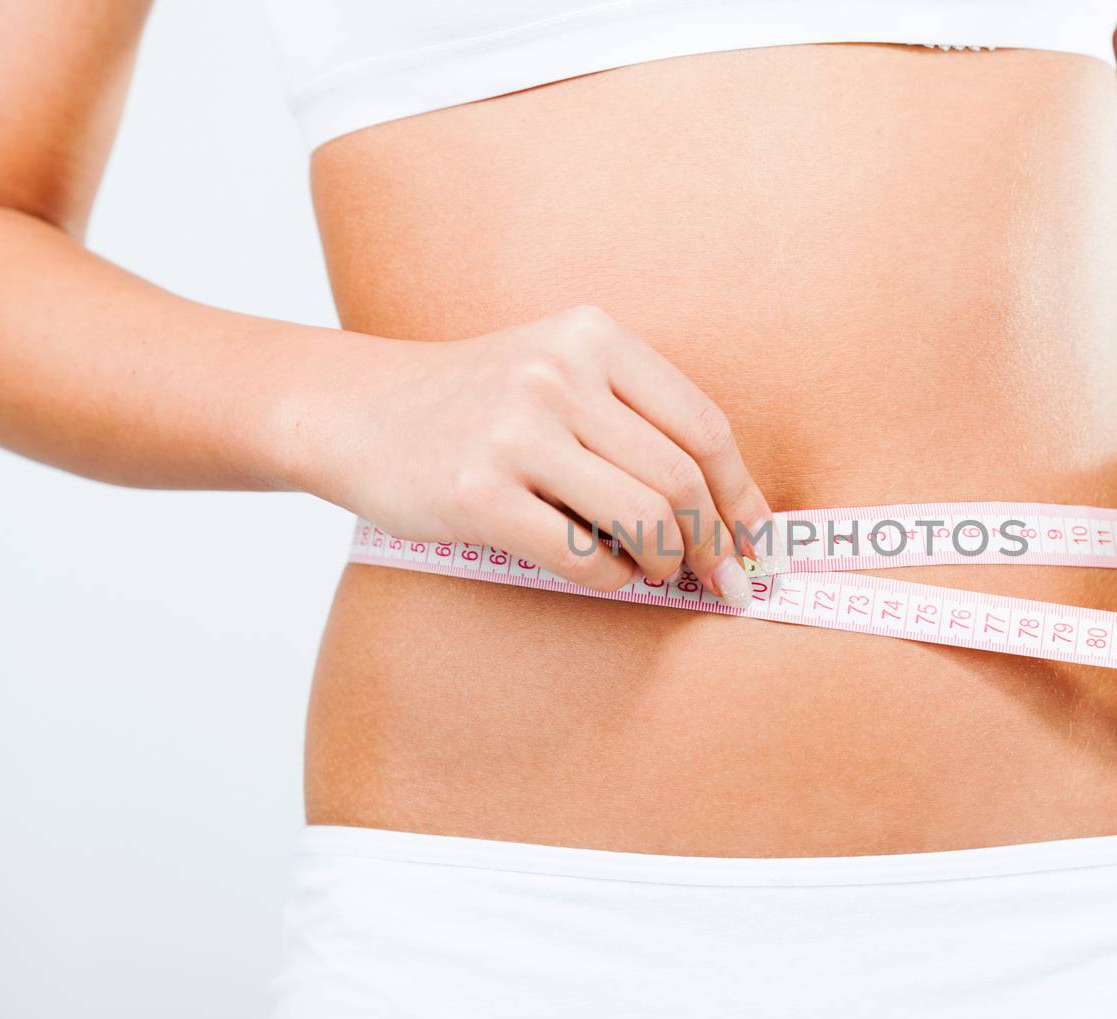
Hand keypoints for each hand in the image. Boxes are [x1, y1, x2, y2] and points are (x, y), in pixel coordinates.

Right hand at [305, 305, 772, 603]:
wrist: (356, 412)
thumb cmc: (478, 405)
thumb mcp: (560, 372)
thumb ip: (638, 421)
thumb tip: (734, 514)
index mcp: (593, 337)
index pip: (703, 426)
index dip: (742, 494)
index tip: (760, 541)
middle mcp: (559, 374)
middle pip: (680, 478)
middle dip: (713, 543)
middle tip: (722, 581)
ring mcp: (516, 432)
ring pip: (643, 518)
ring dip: (666, 562)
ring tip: (659, 572)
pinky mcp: (479, 494)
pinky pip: (584, 556)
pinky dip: (615, 579)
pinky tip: (612, 575)